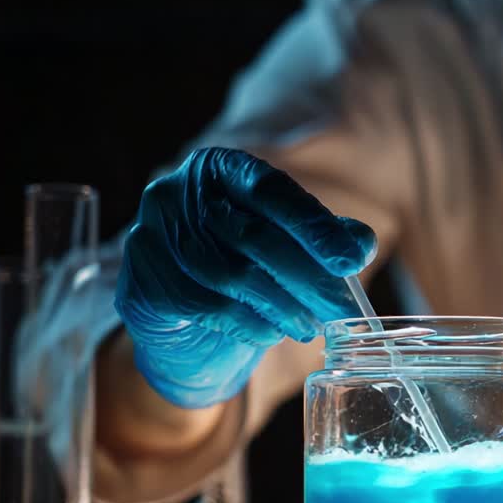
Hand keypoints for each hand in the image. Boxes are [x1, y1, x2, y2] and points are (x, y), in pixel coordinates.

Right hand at [114, 147, 375, 407]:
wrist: (181, 321)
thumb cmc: (242, 265)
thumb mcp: (287, 244)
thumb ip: (326, 236)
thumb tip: (361, 243)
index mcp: (219, 168)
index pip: (272, 190)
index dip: (314, 226)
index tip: (351, 260)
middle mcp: (177, 193)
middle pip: (254, 236)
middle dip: (307, 277)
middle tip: (342, 309)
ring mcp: (151, 236)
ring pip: (231, 275)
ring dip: (282, 306)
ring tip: (311, 326)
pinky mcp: (141, 283)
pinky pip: (206, 306)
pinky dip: (249, 324)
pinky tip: (272, 334)